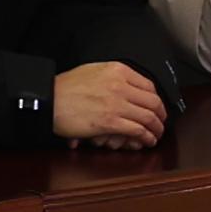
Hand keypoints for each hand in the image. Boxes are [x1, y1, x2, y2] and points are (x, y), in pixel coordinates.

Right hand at [48, 61, 167, 146]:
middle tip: (161, 123)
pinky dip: (146, 137)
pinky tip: (147, 141)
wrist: (49, 99)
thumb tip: (125, 87)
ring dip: (156, 129)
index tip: (157, 107)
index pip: (148, 85)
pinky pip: (137, 130)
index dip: (156, 100)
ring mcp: (117, 103)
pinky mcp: (110, 122)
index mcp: (117, 70)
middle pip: (153, 102)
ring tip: (156, 135)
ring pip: (149, 117)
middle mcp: (120, 85)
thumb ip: (112, 77)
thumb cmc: (65, 87)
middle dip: (161, 115)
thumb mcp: (92, 71)